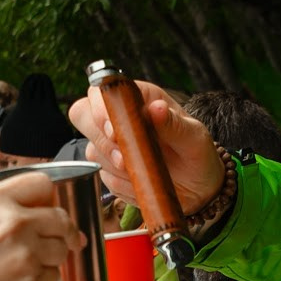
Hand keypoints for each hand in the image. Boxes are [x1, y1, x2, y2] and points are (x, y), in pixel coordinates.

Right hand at [66, 76, 226, 217]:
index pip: (100, 91)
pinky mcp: (109, 169)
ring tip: (145, 171)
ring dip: (116, 167)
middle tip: (124, 158)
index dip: (99, 108)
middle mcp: (120, 117)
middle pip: (82, 115)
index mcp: (138, 98)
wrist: (198, 189)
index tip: (114, 130)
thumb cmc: (198, 155)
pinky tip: (142, 182)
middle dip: (102, 140)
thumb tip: (156, 108)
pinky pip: (102, 177)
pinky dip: (121, 184)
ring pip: (92, 151)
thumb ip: (174, 124)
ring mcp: (111, 144)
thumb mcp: (194, 139)